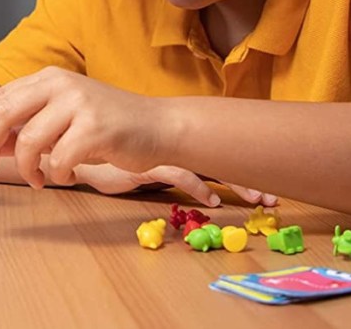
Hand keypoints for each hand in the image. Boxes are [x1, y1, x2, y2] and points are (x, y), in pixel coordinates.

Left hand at [0, 66, 165, 188]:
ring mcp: (79, 104)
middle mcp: (61, 85)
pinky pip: (58, 160)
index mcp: (48, 78)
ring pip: (29, 141)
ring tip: (38, 178)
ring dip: (27, 168)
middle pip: (3, 113)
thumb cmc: (108, 125)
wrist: (159, 126)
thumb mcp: (62, 119)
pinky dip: (56, 175)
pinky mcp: (96, 129)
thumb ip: (26, 128)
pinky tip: (67, 175)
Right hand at [69, 164, 277, 207]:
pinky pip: (183, 177)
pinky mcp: (150, 167)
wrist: (77, 152)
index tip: (265, 190)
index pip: (218, 155)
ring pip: (210, 168)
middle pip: (223, 160)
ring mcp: (165, 156)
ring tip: (259, 201)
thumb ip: (163, 171)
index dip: (243, 170)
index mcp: (177, 147)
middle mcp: (176, 149)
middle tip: (273, 198)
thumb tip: (192, 183)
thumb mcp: (143, 166)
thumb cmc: (109, 158)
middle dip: (250, 178)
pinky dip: (201, 190)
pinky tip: (213, 203)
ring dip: (236, 184)